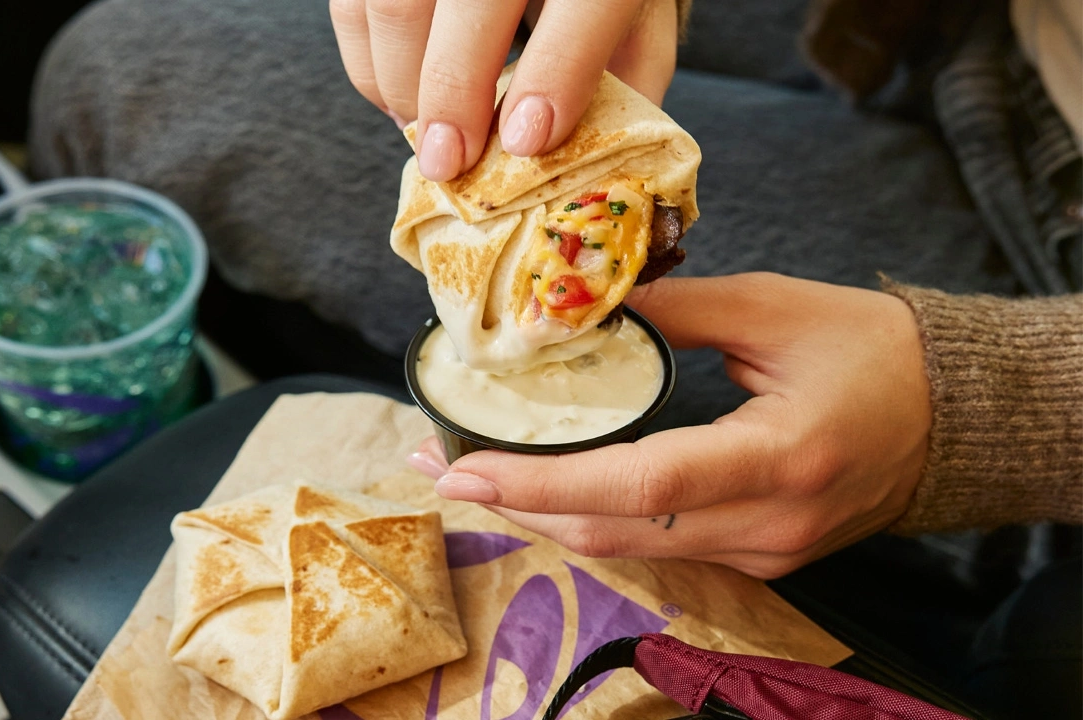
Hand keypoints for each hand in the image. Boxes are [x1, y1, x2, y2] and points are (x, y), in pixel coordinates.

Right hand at [330, 0, 679, 180]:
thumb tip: (600, 171)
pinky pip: (353, 8)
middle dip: (451, 94)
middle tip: (451, 165)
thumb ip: (628, 79)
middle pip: (468, 4)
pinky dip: (369, 67)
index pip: (582, 4)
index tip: (527, 144)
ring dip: (401, 86)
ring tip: (430, 138)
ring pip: (393, 7)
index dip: (555, 73)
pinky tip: (402, 100)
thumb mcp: (637, 16)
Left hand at [407, 273, 932, 578]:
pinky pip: (657, 548)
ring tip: (474, 472)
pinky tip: (547, 489)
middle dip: (516, 503)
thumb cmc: (874, 351)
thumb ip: (678, 310)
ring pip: (628, 548)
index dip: (542, 483)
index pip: (640, 487)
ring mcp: (764, 553)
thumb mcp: (777, 308)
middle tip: (438, 463)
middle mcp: (767, 524)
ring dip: (545, 514)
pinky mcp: (760, 558)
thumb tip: (586, 304)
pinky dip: (595, 518)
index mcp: (778, 457)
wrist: (951, 416)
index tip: (463, 468)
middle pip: (615, 532)